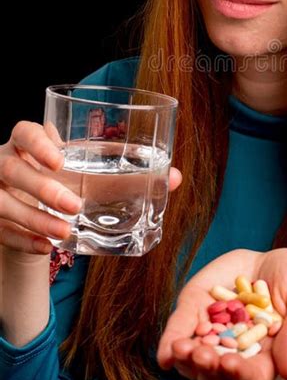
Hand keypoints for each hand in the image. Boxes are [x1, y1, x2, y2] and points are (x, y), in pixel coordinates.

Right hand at [0, 120, 181, 256]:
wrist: (32, 206)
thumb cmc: (71, 181)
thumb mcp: (93, 175)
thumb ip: (130, 175)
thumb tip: (176, 177)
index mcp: (29, 142)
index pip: (24, 131)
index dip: (38, 143)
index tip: (61, 161)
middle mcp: (7, 161)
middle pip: (13, 168)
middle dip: (42, 188)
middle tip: (74, 205)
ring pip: (2, 201)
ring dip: (34, 218)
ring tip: (65, 232)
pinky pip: (0, 229)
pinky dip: (22, 240)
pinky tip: (45, 248)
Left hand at [157, 248, 286, 379]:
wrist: (278, 257)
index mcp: (267, 357)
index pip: (252, 376)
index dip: (241, 374)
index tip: (232, 365)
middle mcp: (237, 352)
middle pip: (217, 375)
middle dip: (207, 369)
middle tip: (202, 357)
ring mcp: (214, 333)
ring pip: (194, 360)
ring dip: (187, 360)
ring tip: (182, 349)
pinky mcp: (197, 309)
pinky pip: (181, 329)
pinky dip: (170, 341)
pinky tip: (167, 350)